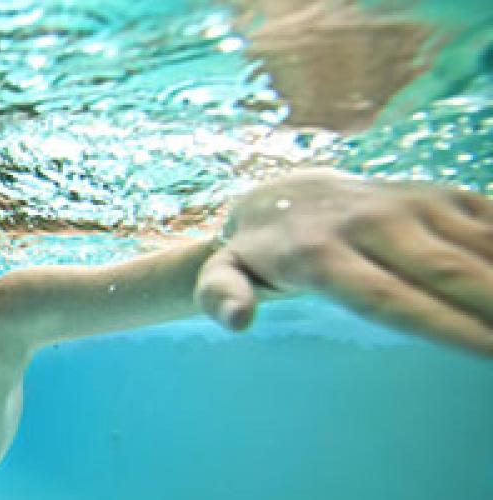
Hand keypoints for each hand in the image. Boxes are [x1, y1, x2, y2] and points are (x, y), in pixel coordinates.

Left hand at [195, 169, 492, 354]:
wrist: (283, 191)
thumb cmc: (258, 254)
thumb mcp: (224, 275)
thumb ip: (222, 296)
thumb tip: (236, 319)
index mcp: (323, 255)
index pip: (392, 298)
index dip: (445, 327)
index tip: (491, 353)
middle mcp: (372, 224)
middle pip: (448, 271)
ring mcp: (410, 203)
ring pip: (480, 243)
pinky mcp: (440, 193)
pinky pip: (491, 216)